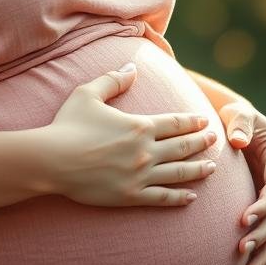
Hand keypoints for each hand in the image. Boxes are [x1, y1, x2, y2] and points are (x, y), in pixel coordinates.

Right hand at [42, 63, 218, 207]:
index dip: (192, 121)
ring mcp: (140, 175)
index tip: (205, 121)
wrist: (51, 160)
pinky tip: (191, 197)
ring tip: (212, 168)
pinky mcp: (130, 196)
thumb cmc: (68, 125)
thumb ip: (113, 79)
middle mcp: (145, 151)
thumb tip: (132, 66)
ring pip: (178, 173)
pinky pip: (161, 198)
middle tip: (214, 140)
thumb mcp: (88, 94)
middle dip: (201, 143)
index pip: (175, 123)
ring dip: (198, 170)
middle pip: (182, 147)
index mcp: (139, 126)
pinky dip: (179, 198)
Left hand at [219, 106, 265, 264]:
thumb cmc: (235, 116)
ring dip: (264, 250)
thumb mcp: (238, 112)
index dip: (265, 205)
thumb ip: (239, 123)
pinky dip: (263, 250)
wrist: (236, 123)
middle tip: (242, 248)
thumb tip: (238, 140)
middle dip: (263, 232)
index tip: (244, 220)